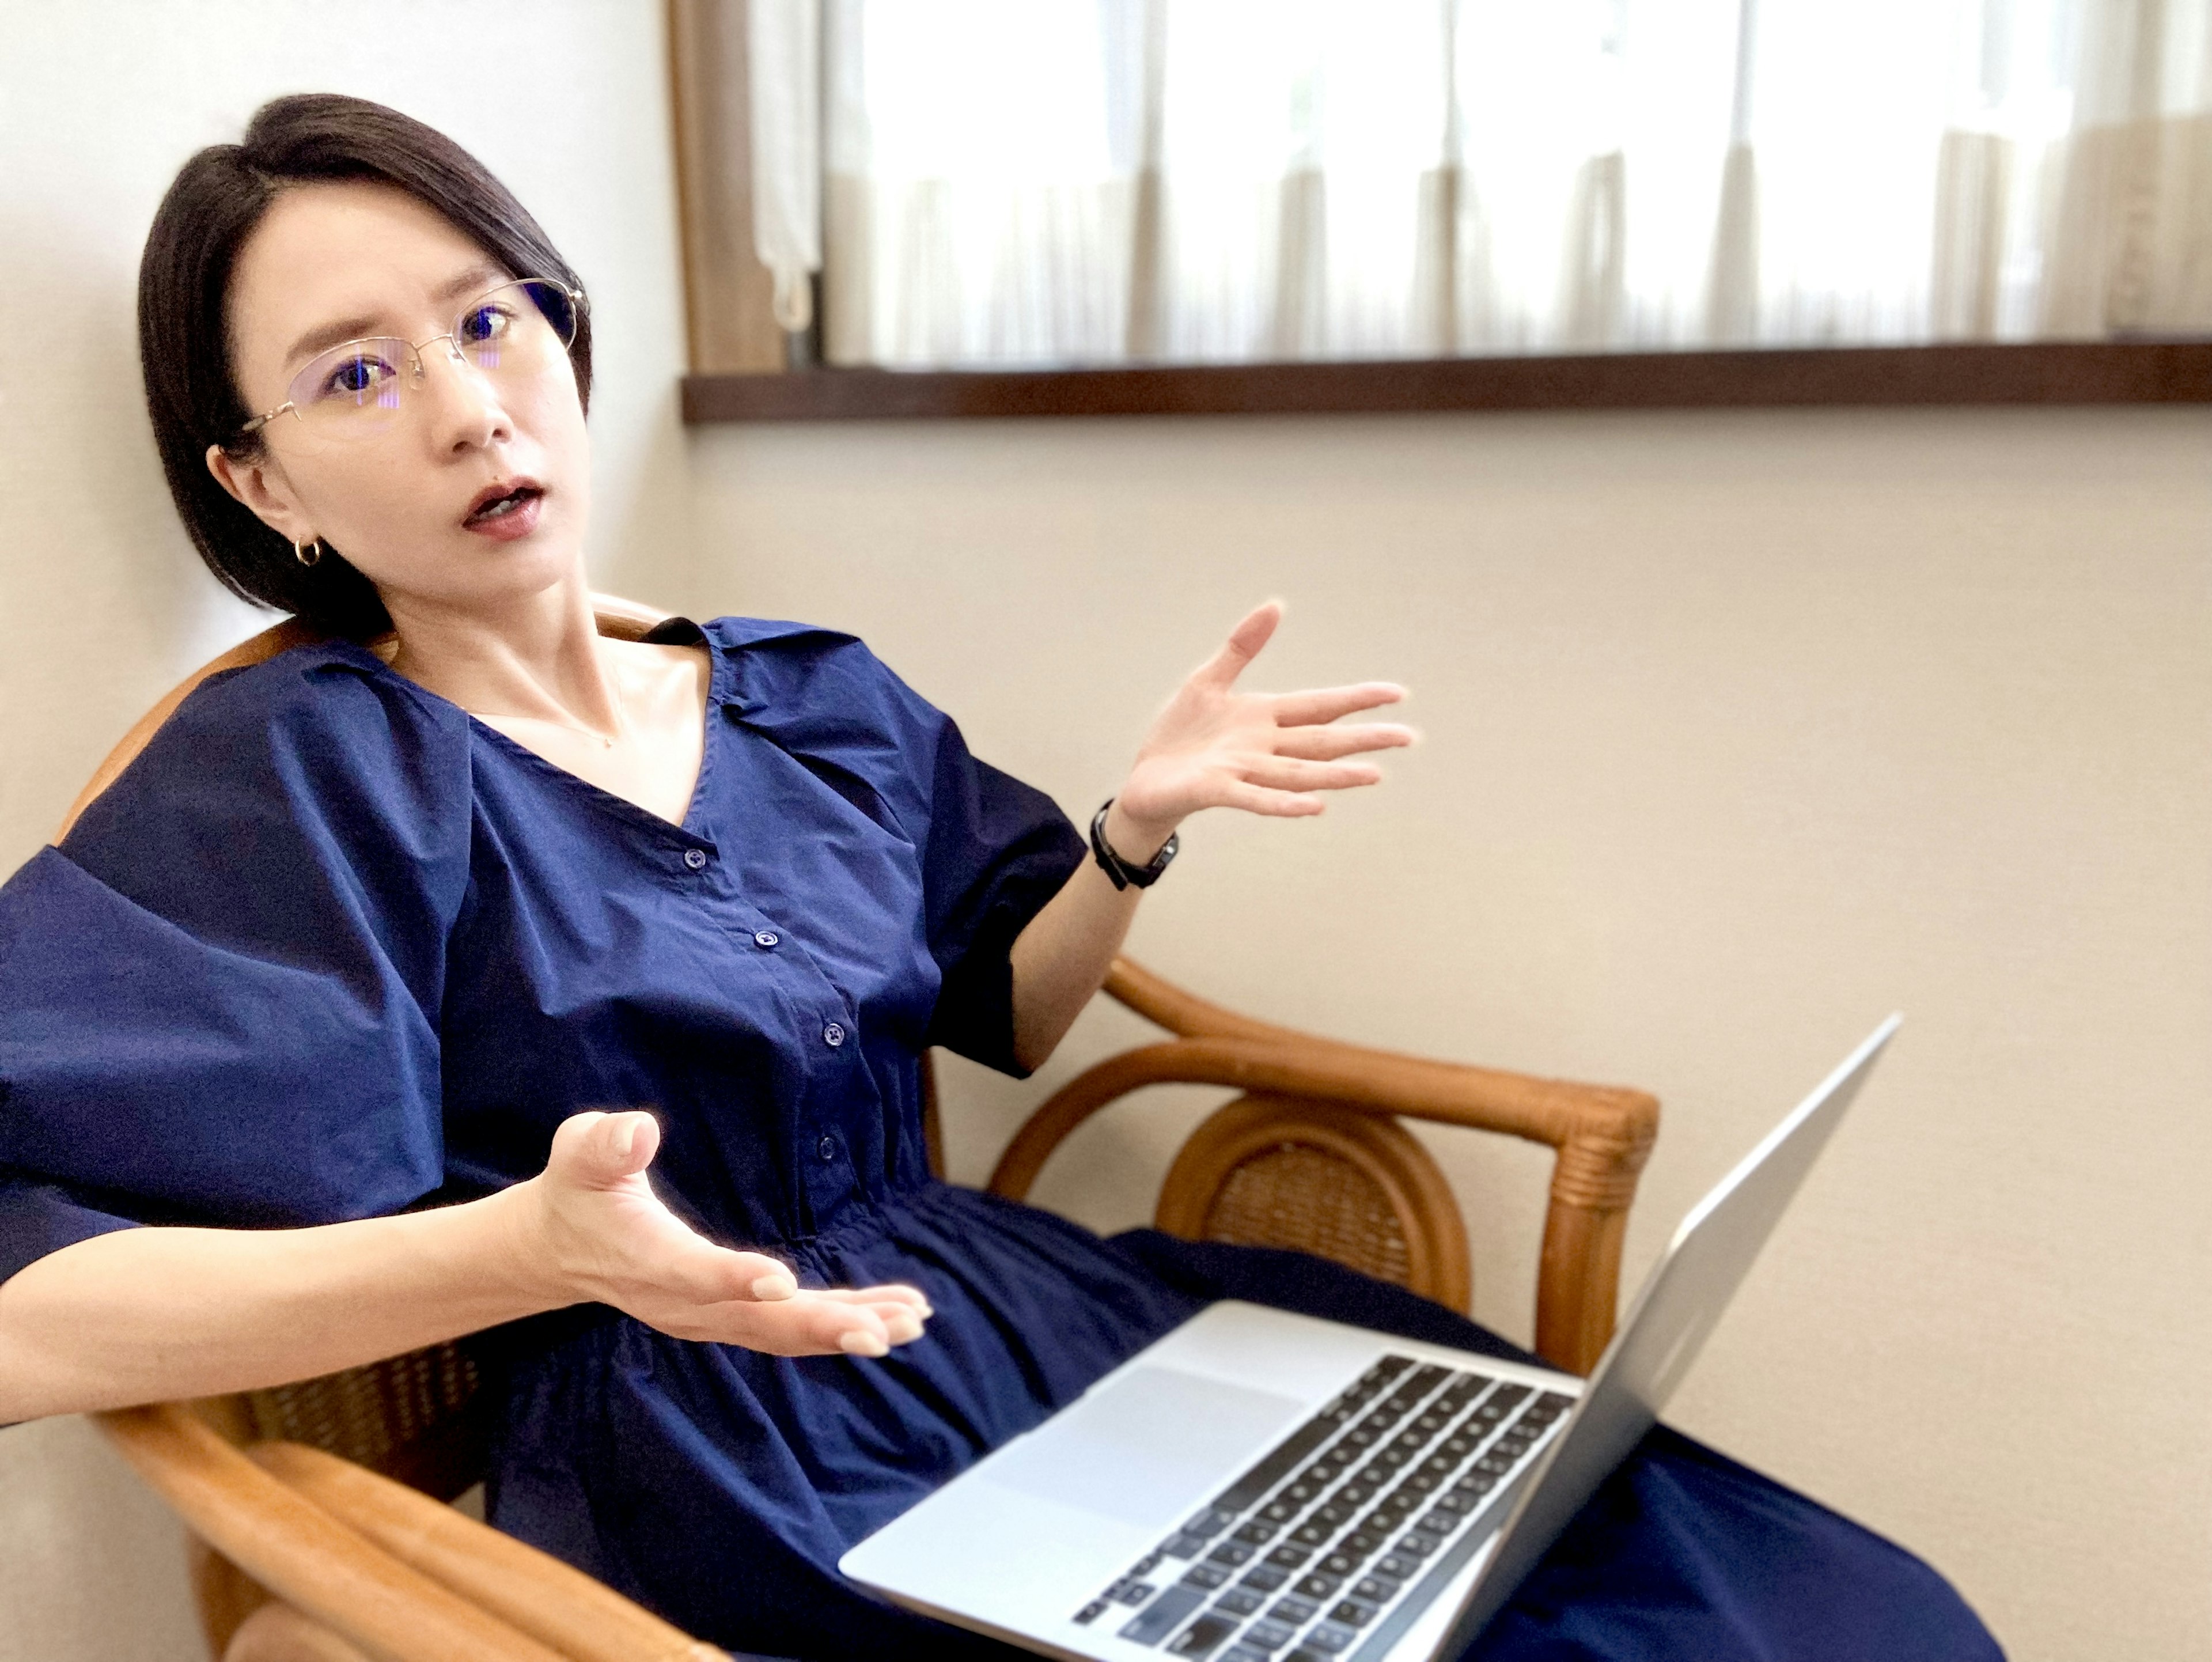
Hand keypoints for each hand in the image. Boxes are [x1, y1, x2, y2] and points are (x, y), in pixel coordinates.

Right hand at [511, 1111, 931, 1356]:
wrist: (559, 1251)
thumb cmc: (578, 1190)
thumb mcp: (580, 1154)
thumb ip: (606, 1144)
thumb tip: (637, 1130)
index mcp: (648, 1260)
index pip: (692, 1273)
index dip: (733, 1279)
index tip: (781, 1282)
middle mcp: (684, 1302)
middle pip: (758, 1323)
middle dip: (823, 1327)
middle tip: (883, 1332)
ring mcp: (710, 1316)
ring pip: (786, 1332)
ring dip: (849, 1327)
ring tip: (912, 1321)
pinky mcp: (730, 1315)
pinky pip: (792, 1326)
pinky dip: (845, 1320)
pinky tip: (897, 1316)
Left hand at [1110, 601, 1411, 854]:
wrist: (1145, 780)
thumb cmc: (1180, 736)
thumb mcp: (1208, 681)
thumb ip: (1242, 647)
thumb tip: (1276, 605)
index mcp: (1265, 719)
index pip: (1320, 707)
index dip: (1356, 699)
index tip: (1397, 693)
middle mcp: (1263, 748)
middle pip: (1322, 742)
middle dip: (1364, 739)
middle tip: (1409, 737)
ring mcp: (1243, 772)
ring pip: (1298, 773)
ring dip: (1336, 775)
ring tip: (1374, 775)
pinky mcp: (1217, 791)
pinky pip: (1256, 798)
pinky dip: (1284, 803)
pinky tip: (1314, 806)